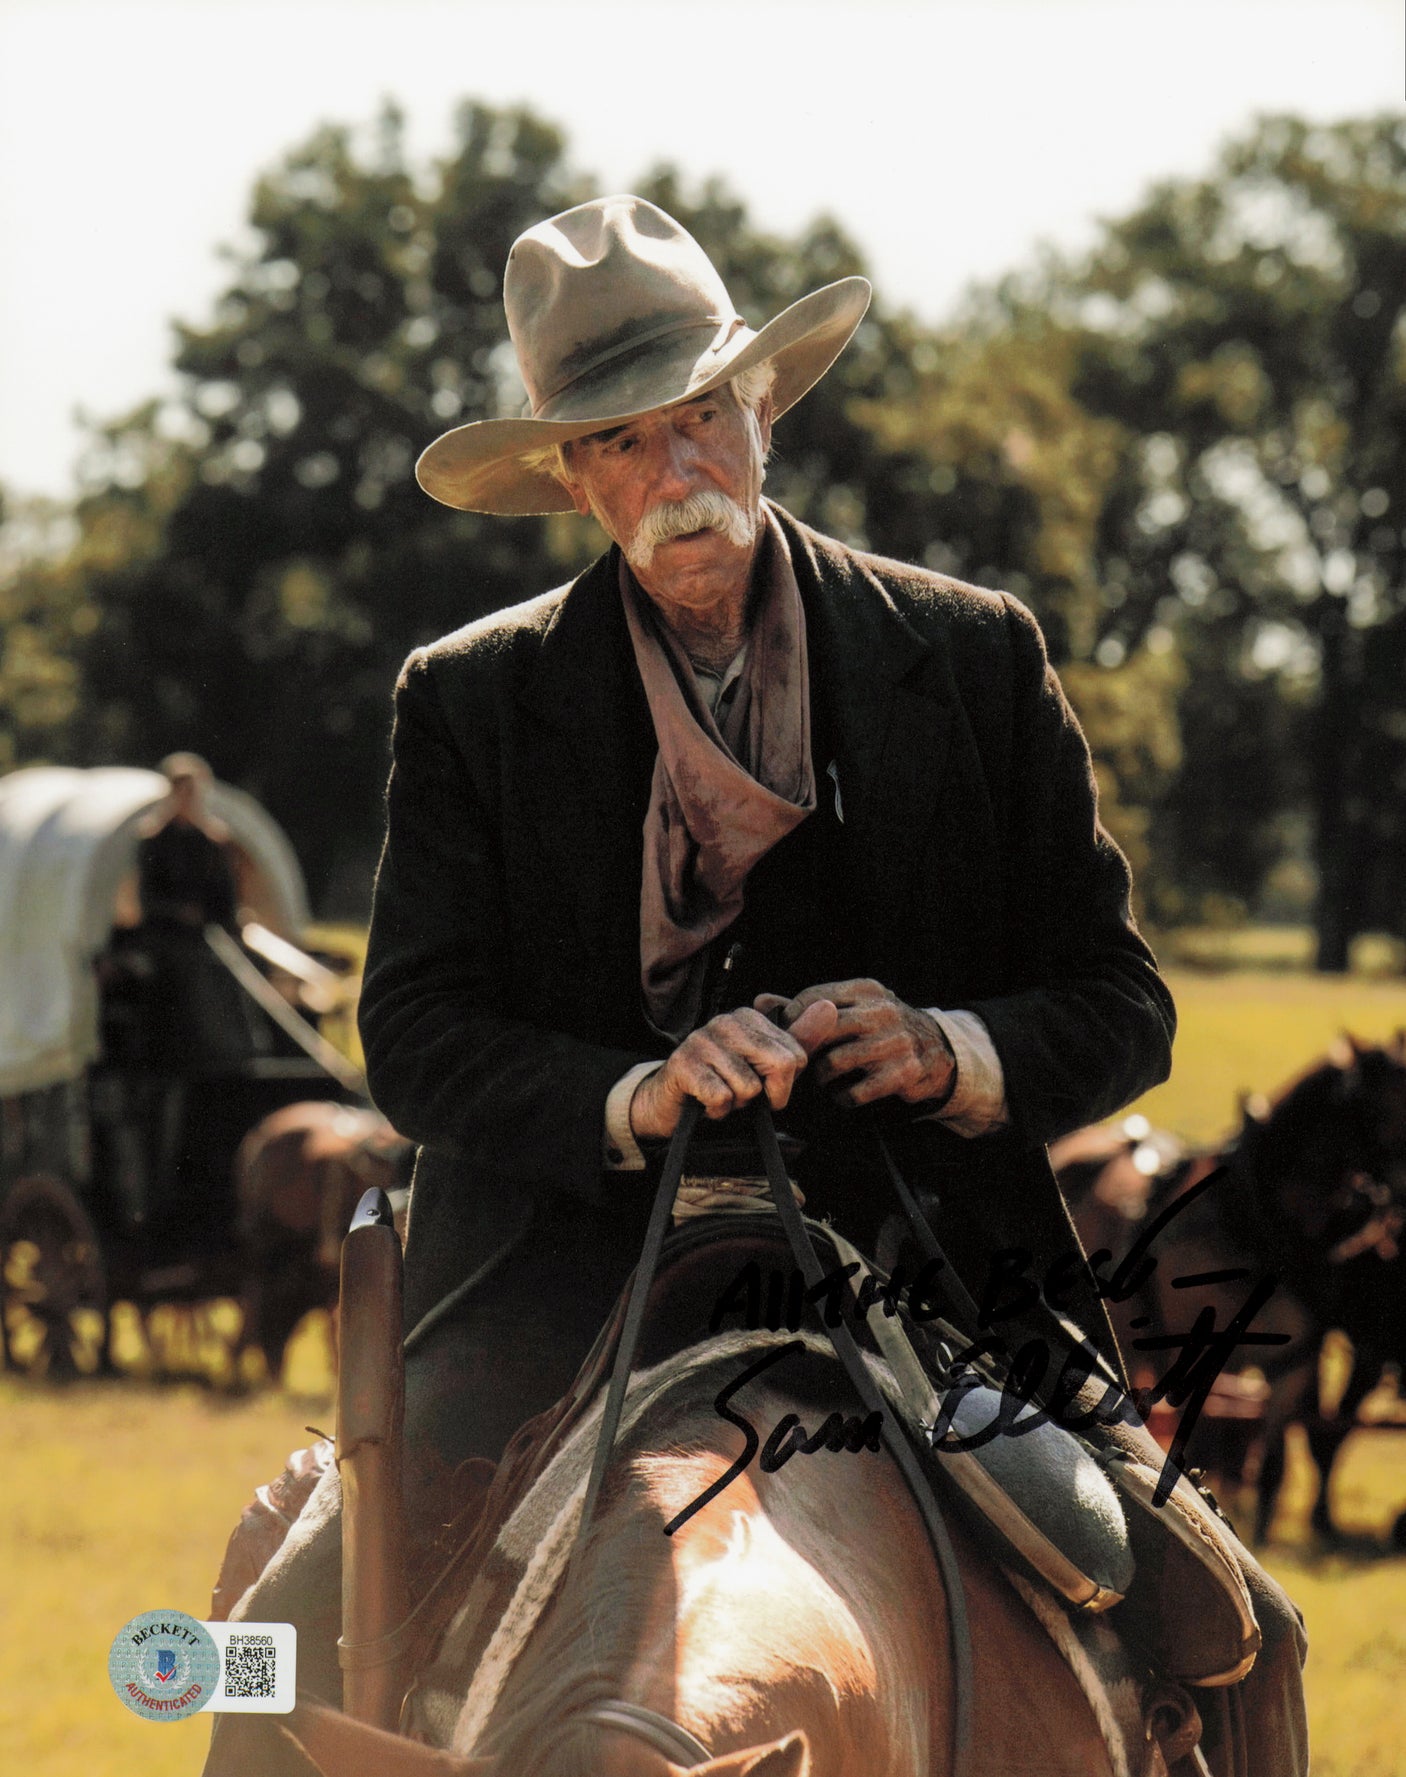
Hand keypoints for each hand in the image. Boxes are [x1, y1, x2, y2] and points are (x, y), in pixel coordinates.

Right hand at [629, 1001, 839, 1139]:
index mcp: (749, 1017)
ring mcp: (702, 1041)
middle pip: (781, 1066)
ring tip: (721, 1094)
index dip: (784, 1084)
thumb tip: (829, 1008)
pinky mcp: (684, 1065)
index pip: (795, 1056)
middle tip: (746, 1095)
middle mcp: (725, 1022)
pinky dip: (718, 1111)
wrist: (671, 1102)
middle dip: (768, 1095)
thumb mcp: (766, 1063)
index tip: (762, 1084)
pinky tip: (706, 1103)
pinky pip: (722, 1098)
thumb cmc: (724, 1082)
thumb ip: (800, 1039)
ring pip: (749, 1088)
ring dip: (738, 1104)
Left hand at [754, 978, 955, 1110]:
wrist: (937, 1050)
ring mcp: (895, 1042)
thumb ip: (808, 1006)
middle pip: (821, 1031)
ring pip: (834, 1063)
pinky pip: (854, 1092)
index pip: (813, 999)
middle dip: (804, 1052)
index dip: (793, 1021)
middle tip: (798, 1065)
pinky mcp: (903, 1073)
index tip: (787, 1038)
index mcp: (865, 990)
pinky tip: (843, 1094)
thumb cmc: (882, 1028)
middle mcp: (881, 1012)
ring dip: (821, 1078)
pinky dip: (842, 1097)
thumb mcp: (854, 1007)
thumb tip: (761, 1002)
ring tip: (822, 1080)